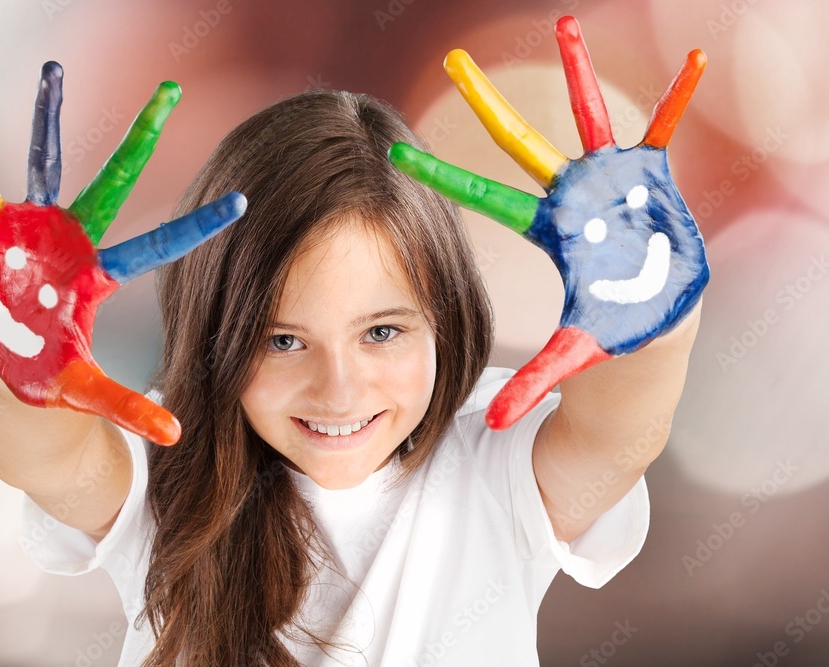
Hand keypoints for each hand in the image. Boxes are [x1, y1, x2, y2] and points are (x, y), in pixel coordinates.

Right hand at [0, 61, 245, 444]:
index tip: (244, 202)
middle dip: (140, 137)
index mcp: (102, 275)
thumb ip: (127, 407)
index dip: (198, 226)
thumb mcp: (88, 392)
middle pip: (114, 182)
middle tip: (172, 90)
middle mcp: (76, 242)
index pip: (159, 245)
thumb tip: (177, 435)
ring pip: (46, 166)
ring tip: (55, 70)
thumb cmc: (55, 377)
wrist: (12, 369)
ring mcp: (37, 231)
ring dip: (48, 120)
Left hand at [389, 16, 707, 429]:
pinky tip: (691, 61)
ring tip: (564, 22)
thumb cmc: (609, 333)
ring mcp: (610, 182)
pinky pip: (667, 128)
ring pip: (590, 117)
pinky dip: (680, 98)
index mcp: (546, 228)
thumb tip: (499, 422)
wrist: (657, 318)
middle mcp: (571, 195)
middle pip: (520, 143)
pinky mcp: (651, 178)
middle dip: (488, 103)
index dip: (441, 176)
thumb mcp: (574, 356)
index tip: (396, 153)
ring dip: (579, 73)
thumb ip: (538, 383)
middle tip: (452, 57)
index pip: (482, 197)